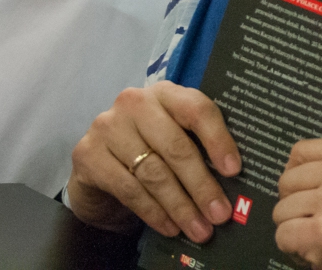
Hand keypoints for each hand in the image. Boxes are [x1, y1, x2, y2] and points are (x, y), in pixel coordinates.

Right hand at [68, 81, 240, 241]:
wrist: (99, 162)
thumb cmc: (149, 146)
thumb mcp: (175, 135)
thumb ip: (200, 145)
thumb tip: (234, 180)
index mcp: (166, 93)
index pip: (197, 110)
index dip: (218, 140)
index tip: (234, 171)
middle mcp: (135, 103)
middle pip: (176, 147)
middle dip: (201, 186)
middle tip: (220, 214)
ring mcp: (107, 127)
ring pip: (153, 172)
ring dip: (180, 206)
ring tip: (199, 228)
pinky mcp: (88, 154)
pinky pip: (129, 189)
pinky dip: (153, 212)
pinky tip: (170, 227)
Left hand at [273, 138, 321, 269]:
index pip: (304, 151)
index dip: (299, 172)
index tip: (304, 186)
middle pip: (288, 179)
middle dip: (294, 201)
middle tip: (311, 217)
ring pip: (282, 209)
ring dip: (294, 226)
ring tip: (315, 236)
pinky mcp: (319, 233)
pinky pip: (283, 235)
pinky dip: (293, 248)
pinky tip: (312, 251)